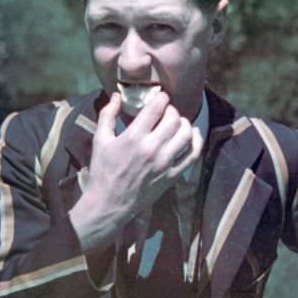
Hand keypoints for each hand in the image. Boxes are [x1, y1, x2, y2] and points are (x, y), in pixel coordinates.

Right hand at [70, 91, 202, 253]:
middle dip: (172, 110)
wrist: (110, 203)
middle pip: (173, 119)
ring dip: (184, 123)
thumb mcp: (100, 140)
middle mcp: (152, 148)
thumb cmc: (103, 170)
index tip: (161, 97)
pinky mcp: (173, 175)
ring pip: (186, 134)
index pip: (156, 109)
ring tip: (177, 122)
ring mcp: (165, 163)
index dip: (162, 98)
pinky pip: (193, 155)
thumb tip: (116, 95)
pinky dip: (197, 141)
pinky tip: (191, 135)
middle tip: (167, 111)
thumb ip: (107, 115)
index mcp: (133, 137)